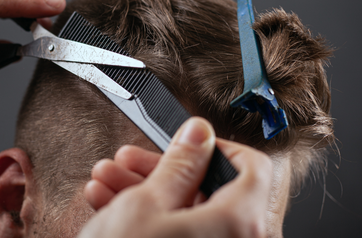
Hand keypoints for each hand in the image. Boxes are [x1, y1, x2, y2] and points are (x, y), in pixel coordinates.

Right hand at [80, 117, 272, 237]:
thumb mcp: (146, 203)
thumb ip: (181, 163)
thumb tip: (200, 134)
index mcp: (240, 223)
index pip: (253, 167)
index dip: (216, 148)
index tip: (187, 143)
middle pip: (211, 192)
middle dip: (162, 170)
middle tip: (130, 162)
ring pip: (189, 215)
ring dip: (146, 193)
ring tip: (108, 183)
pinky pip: (181, 237)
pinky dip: (150, 221)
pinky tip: (111, 207)